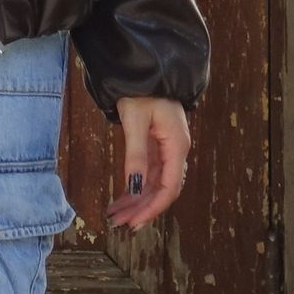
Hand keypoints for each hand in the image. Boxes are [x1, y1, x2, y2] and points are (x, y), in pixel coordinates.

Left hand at [104, 94, 191, 231]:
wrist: (144, 69)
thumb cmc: (141, 90)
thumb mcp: (135, 120)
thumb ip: (136, 154)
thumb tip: (135, 187)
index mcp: (176, 146)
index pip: (169, 187)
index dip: (152, 207)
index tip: (135, 222)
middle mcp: (175, 151)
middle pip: (161, 189)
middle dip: (142, 208)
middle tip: (120, 224)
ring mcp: (166, 148)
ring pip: (153, 183)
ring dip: (136, 200)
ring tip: (116, 215)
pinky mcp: (156, 145)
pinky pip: (148, 172)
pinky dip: (135, 186)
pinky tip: (123, 197)